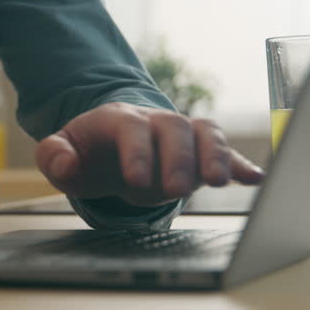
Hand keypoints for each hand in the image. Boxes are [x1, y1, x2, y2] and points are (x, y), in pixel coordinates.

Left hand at [35, 103, 264, 207]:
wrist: (110, 145)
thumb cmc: (86, 152)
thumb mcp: (61, 153)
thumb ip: (54, 156)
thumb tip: (67, 164)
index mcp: (118, 119)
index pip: (132, 129)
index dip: (137, 152)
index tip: (136, 181)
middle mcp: (155, 121)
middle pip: (174, 129)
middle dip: (177, 159)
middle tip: (175, 190)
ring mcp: (181, 134)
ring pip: (204, 134)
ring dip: (215, 156)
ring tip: (219, 182)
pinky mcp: (199, 151)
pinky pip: (224, 150)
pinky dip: (239, 163)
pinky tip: (254, 179)